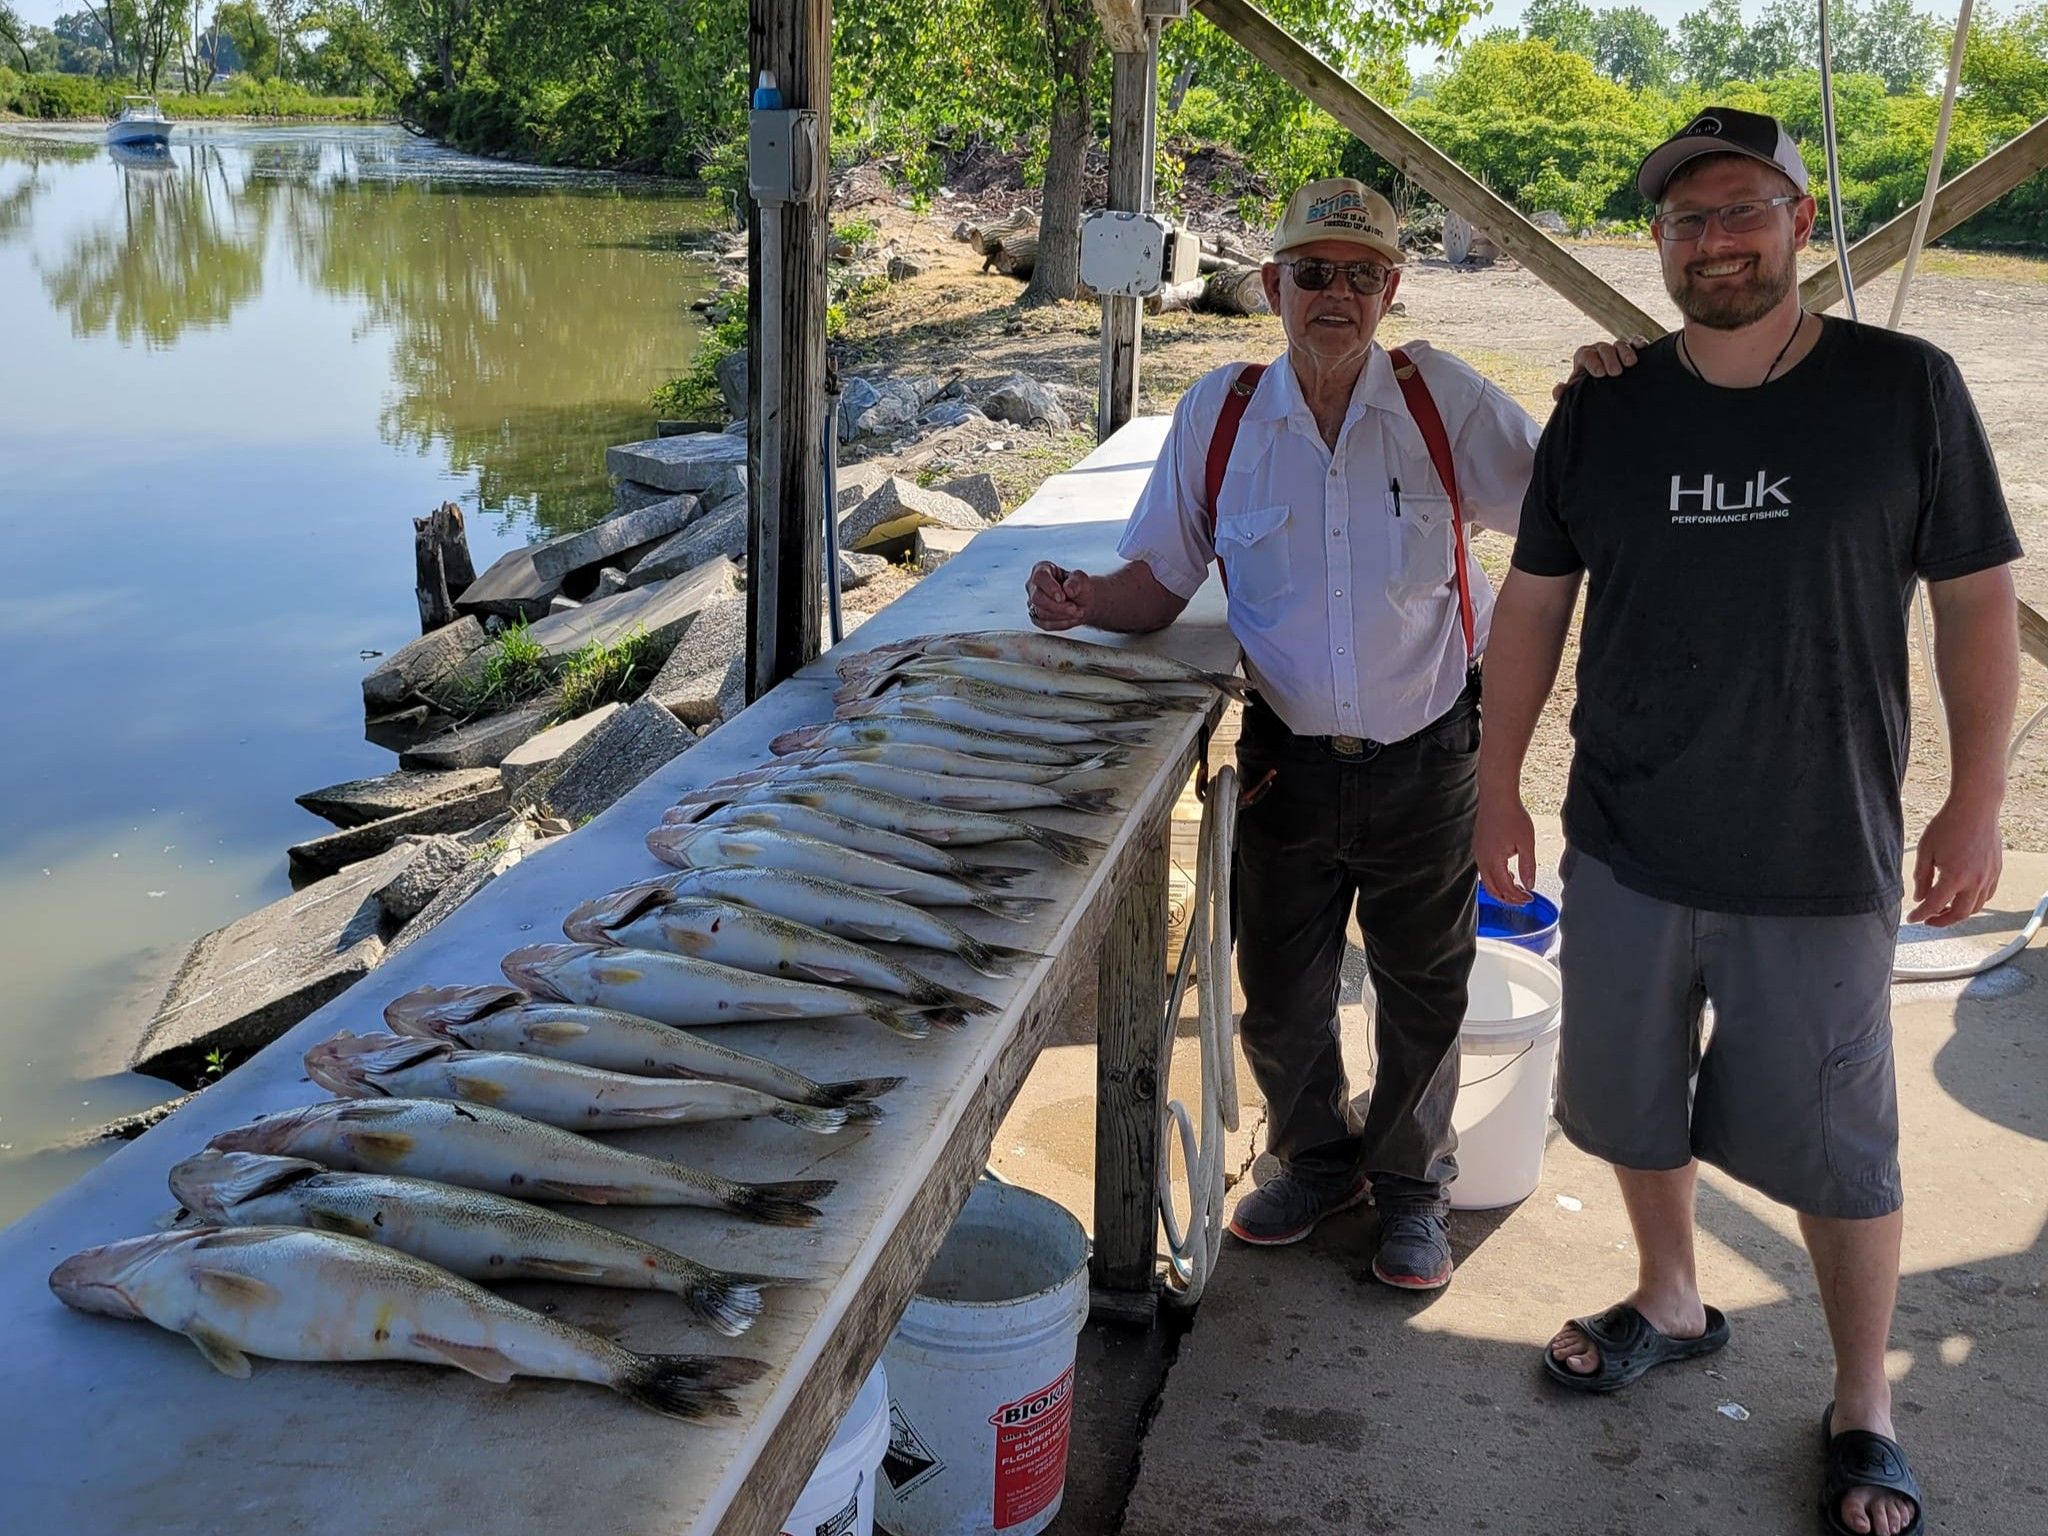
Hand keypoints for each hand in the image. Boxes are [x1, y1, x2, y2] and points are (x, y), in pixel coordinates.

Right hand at [1025, 561, 1094, 631]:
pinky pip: (1045, 624)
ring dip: (1062, 615)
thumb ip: (1076, 582)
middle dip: (1058, 606)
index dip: (1050, 587)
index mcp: (1042, 570)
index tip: (1063, 597)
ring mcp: (1033, 603)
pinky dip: (1062, 624)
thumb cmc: (1079, 587)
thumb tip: (1068, 590)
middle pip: (1037, 598)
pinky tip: (1073, 619)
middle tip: (1075, 609)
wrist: (1083, 602)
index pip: (1040, 577)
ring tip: (1079, 613)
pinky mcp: (1036, 618)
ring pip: (1041, 613)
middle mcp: (1033, 586)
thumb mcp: (1081, 580)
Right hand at [1474, 788, 1537, 905]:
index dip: (1518, 896)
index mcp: (1494, 861)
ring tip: (1516, 887)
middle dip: (1507, 898)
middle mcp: (1482, 860)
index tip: (1530, 898)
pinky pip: (1484, 869)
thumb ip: (1528, 866)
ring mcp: (1478, 853)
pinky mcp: (1478, 846)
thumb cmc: (1512, 816)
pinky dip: (1495, 877)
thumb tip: (1529, 885)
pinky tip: (1507, 871)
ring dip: (1501, 888)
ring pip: (1486, 880)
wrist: (1497, 797)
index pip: (1505, 888)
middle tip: (1522, 899)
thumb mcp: (1526, 843)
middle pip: (1492, 889)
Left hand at [1553, 336, 1644, 399]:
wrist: (1605, 392)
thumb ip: (1566, 392)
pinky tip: (1643, 348)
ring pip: (1619, 344)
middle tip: (1615, 372)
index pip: (1586, 355)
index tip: (1600, 373)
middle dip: (1610, 359)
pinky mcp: (1631, 350)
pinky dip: (1638, 343)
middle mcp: (1600, 350)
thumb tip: (1558, 391)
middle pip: (1604, 349)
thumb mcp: (1577, 392)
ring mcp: (1616, 349)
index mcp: (1585, 357)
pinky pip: (1635, 342)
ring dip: (1625, 352)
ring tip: (1631, 364)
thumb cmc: (1589, 391)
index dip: (1593, 362)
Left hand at [1908, 793, 2003, 926]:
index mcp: (1954, 876)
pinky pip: (1987, 895)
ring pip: (1975, 907)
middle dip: (1941, 921)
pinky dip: (1973, 902)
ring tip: (1943, 909)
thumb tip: (1920, 898)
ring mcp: (1989, 877)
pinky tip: (1961, 897)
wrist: (1976, 807)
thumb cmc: (1948, 825)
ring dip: (1958, 913)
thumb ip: (1921, 877)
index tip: (1912, 919)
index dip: (1920, 915)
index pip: (1934, 905)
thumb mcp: (1925, 850)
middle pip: (1959, 914)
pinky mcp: (1996, 871)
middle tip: (1928, 919)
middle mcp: (1975, 881)